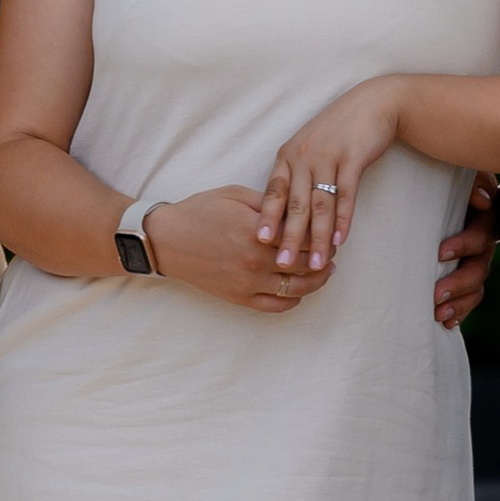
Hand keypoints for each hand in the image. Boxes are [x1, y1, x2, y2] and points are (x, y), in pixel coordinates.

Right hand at [140, 187, 332, 312]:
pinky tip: (299, 292)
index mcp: (258, 230)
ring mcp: (248, 282)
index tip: (330, 228)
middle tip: (333, 250)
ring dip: (317, 281)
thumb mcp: (237, 194)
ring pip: (297, 288)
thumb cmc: (199, 211)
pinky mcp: (239, 297)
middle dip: (326, 257)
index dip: (323, 233)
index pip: (305, 235)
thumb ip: (271, 202)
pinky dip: (293, 301)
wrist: (166, 239)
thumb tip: (299, 209)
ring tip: (326, 272)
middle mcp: (256, 260)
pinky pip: (275, 306)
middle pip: (307, 263)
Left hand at [256, 82, 403, 277]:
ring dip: (319, 237)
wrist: (373, 104)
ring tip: (317, 263)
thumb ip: (295, 175)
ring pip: (320, 204)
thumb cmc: (338, 130)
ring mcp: (328, 156)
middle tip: (282, 264)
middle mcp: (304, 156)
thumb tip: (284, 213)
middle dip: (289, 237)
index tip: (258, 241)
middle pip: (295, 203)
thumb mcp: (309, 148)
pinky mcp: (353, 157)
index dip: (267, 217)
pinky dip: (343, 219)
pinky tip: (341, 240)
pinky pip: (346, 194)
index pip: (273, 192)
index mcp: (288, 156)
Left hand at [436, 175, 496, 330]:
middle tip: (436, 293)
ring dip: (459, 303)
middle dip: (458, 283)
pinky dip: (459, 313)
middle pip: (479, 268)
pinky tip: (446, 322)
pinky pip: (468, 301)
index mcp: (482, 220)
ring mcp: (474, 264)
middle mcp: (481, 245)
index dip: (464, 245)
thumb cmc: (442, 184)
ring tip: (439, 313)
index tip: (441, 252)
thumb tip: (482, 199)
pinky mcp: (463, 279)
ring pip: (475, 288)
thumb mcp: (459, 175)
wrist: (430, 197)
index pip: (481, 234)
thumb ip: (475, 181)